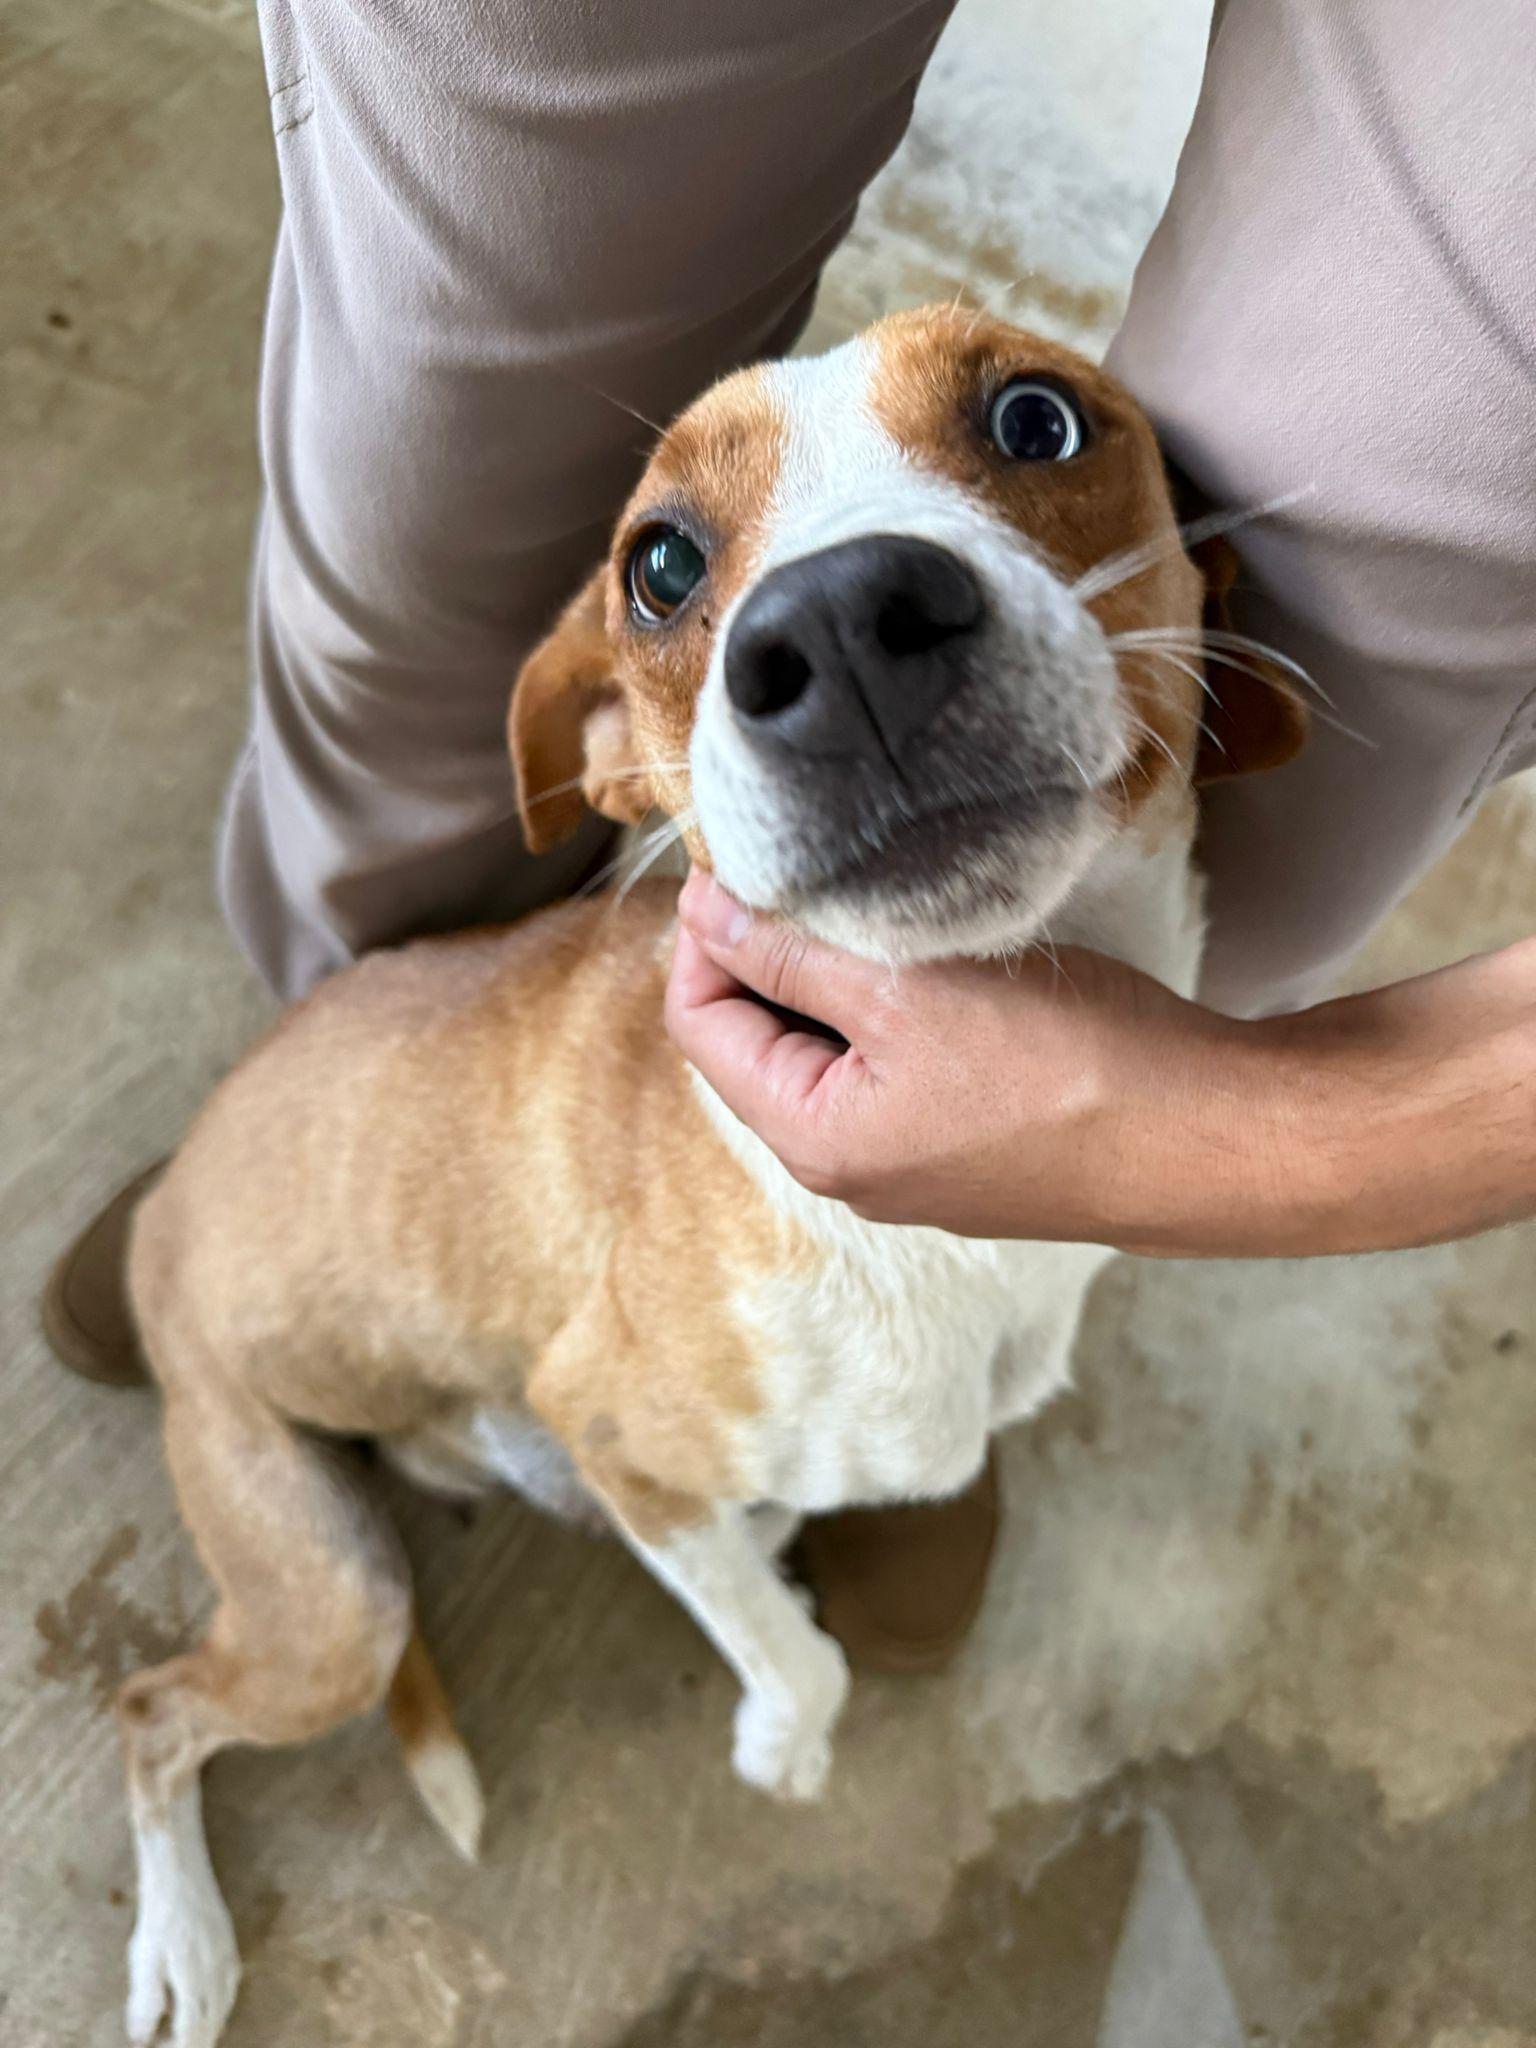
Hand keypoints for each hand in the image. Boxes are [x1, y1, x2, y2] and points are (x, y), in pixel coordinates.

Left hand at [665, 871, 1535, 1255]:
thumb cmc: (1064, 1067)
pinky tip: (919, 957)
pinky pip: (887, 1071)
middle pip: (756, 1042)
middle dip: (762, 951)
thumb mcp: (907, 996)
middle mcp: (847, 1169)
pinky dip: (881, 1009)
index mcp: (813, 1139)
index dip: (703, 933)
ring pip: (825, 1052)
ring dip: (826, 976)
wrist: (1208, 1136)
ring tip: (858, 900)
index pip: (701, 1024)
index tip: (736, 858)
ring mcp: (909, 1167)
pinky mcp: (967, 1150)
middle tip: (798, 865)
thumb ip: (794, 958)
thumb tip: (709, 915)